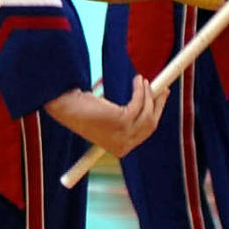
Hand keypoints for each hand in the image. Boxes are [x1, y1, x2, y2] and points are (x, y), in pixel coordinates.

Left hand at [45, 76, 165, 158]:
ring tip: (143, 80)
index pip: (147, 131)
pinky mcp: (121, 122)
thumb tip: (150, 102)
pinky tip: (137, 80)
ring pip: (147, 112)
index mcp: (122, 148)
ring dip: (148, 94)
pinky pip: (138, 103)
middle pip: (151, 123)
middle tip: (162, 88)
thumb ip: (129, 119)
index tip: (160, 98)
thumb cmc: (85, 111)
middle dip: (158, 103)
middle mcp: (124, 146)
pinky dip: (140, 90)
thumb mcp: (111, 119)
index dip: (156, 112)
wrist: (66, 108)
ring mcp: (123, 135)